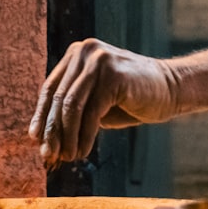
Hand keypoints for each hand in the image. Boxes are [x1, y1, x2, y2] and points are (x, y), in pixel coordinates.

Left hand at [28, 38, 177, 165]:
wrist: (172, 90)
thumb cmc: (131, 99)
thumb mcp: (96, 102)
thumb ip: (72, 110)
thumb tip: (40, 137)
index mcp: (78, 53)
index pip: (51, 88)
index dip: (41, 115)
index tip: (35, 140)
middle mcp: (85, 52)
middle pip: (59, 98)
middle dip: (52, 131)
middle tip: (48, 156)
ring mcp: (99, 61)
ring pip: (71, 107)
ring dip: (66, 137)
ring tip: (67, 157)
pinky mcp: (112, 76)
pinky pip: (90, 113)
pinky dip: (84, 137)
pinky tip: (83, 152)